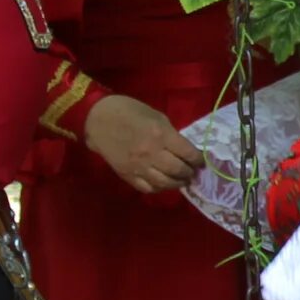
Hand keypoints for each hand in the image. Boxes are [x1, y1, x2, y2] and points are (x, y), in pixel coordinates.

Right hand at [84, 95, 205, 193]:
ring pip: (165, 183)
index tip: (201, 160)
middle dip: (190, 172)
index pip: (188, 153)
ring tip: (182, 179)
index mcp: (161, 135)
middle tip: (192, 171)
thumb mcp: (157, 116)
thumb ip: (171, 134)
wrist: (98, 119)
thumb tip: (183, 149)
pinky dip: (159, 188)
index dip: (198, 159)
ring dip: (178, 183)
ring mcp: (138, 167)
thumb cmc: (129, 111)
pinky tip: (164, 183)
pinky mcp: (127, 175)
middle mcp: (152, 154)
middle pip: (179, 170)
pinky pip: (148, 188)